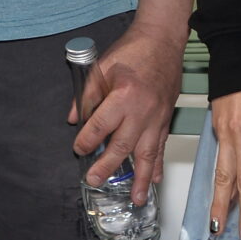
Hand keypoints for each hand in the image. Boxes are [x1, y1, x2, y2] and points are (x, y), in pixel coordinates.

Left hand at [72, 25, 183, 205]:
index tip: (78, 150)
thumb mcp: (101, 67)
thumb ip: (86, 95)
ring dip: (141, 179)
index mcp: (123, 95)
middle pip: (122, 146)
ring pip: (148, 154)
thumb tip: (74, 119)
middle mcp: (142, 110)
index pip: (100, 126)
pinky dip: (158, 165)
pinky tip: (154, 180)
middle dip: (107, 167)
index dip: (87, 141)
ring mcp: (157, 117)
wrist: (163, 40)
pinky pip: (162, 147)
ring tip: (136, 199)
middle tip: (94, 181)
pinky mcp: (166, 119)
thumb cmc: (134, 50)